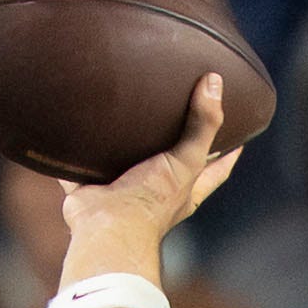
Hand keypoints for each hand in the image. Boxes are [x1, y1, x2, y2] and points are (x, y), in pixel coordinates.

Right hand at [63, 72, 242, 259]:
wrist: (106, 226)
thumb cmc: (151, 200)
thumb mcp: (186, 160)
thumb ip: (202, 124)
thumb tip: (215, 82)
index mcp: (184, 190)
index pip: (216, 170)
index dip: (227, 154)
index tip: (237, 136)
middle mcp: (156, 192)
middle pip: (173, 166)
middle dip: (175, 146)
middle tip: (178, 114)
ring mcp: (123, 190)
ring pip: (126, 164)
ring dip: (124, 145)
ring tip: (123, 112)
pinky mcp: (90, 188)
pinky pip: (81, 167)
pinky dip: (75, 154)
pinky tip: (70, 130)